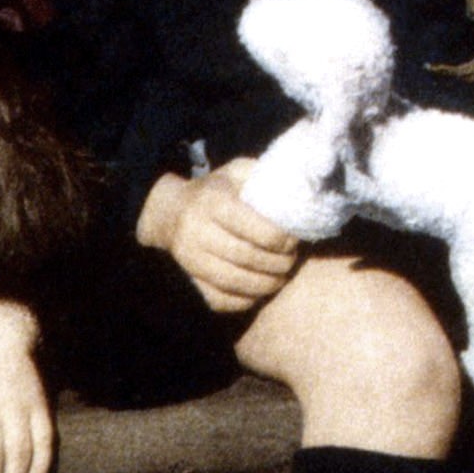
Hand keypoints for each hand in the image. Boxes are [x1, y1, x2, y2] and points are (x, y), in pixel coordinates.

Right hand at [139, 162, 300, 313]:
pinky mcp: (189, 279)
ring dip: (266, 285)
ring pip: (235, 282)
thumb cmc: (215, 190)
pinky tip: (259, 290)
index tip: (294, 240)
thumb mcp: (238, 173)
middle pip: (248, 257)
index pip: (255, 229)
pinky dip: (245, 300)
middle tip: (291, 261)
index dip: (282, 239)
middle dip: (278, 263)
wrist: (170, 211)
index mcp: (213, 202)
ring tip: (281, 277)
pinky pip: (221, 299)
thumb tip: (304, 191)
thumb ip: (267, 178)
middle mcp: (197, 230)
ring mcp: (190, 258)